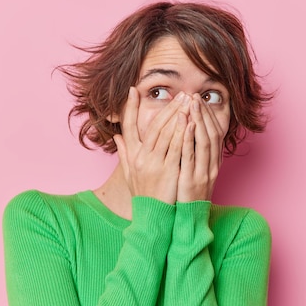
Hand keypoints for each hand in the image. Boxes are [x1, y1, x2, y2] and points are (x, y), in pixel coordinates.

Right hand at [114, 87, 190, 204]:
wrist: (152, 216)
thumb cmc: (143, 194)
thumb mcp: (129, 173)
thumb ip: (124, 153)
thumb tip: (116, 136)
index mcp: (132, 155)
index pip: (128, 126)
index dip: (130, 107)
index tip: (133, 89)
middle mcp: (141, 157)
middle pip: (153, 126)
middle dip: (167, 107)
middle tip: (179, 93)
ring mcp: (154, 163)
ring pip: (165, 133)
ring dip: (177, 115)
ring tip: (187, 101)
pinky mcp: (168, 170)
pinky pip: (176, 148)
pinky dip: (182, 132)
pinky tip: (189, 120)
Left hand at [177, 94, 225, 201]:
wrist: (187, 220)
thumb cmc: (187, 194)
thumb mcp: (193, 171)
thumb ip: (192, 152)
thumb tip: (188, 133)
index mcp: (212, 162)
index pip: (214, 133)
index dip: (208, 116)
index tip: (199, 100)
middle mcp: (211, 165)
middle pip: (212, 134)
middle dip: (204, 114)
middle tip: (194, 96)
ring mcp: (204, 173)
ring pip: (205, 141)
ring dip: (199, 121)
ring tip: (191, 104)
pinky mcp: (193, 180)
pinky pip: (192, 156)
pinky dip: (190, 139)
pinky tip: (187, 125)